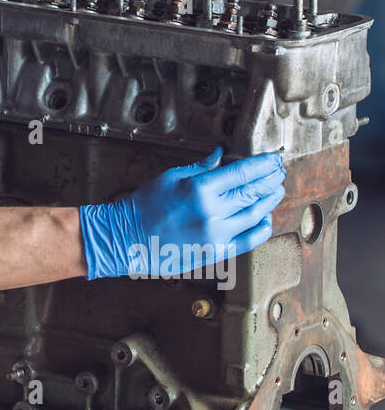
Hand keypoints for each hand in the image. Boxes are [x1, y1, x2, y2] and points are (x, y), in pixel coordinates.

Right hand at [78, 147, 285, 279]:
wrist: (129, 238)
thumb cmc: (146, 205)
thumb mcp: (171, 176)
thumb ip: (201, 167)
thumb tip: (221, 155)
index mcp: (200, 190)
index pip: (243, 173)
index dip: (263, 165)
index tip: (274, 159)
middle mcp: (212, 213)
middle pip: (254, 193)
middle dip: (270, 180)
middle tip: (279, 172)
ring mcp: (217, 235)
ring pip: (256, 215)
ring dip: (270, 201)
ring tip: (276, 190)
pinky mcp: (216, 253)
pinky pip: (249, 240)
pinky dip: (262, 227)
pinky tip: (264, 217)